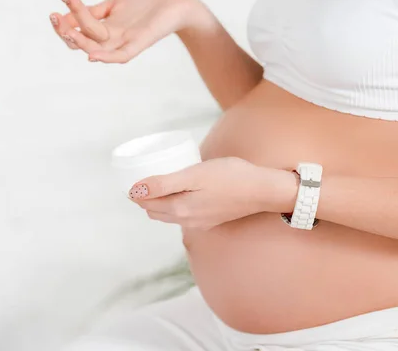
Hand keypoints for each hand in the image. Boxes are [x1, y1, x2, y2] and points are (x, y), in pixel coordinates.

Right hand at [49, 0, 213, 62]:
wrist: (177, 3)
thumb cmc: (148, 2)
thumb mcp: (114, 3)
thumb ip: (93, 10)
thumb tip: (66, 14)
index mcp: (105, 27)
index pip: (78, 29)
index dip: (65, 20)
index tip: (57, 2)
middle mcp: (113, 38)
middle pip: (82, 42)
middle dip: (65, 31)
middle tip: (53, 17)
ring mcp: (126, 41)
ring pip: (97, 48)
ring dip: (79, 41)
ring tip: (65, 29)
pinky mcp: (140, 43)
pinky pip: (121, 55)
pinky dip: (106, 57)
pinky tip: (91, 56)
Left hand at [128, 157, 297, 229]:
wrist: (262, 190)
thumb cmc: (231, 177)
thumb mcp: (194, 174)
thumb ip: (164, 183)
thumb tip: (134, 190)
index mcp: (179, 209)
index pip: (146, 202)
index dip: (136, 189)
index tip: (135, 173)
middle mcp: (186, 221)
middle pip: (155, 211)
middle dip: (146, 197)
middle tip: (146, 176)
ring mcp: (199, 223)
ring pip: (169, 215)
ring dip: (160, 202)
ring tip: (162, 182)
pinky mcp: (210, 221)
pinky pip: (184, 216)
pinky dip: (176, 206)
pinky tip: (183, 192)